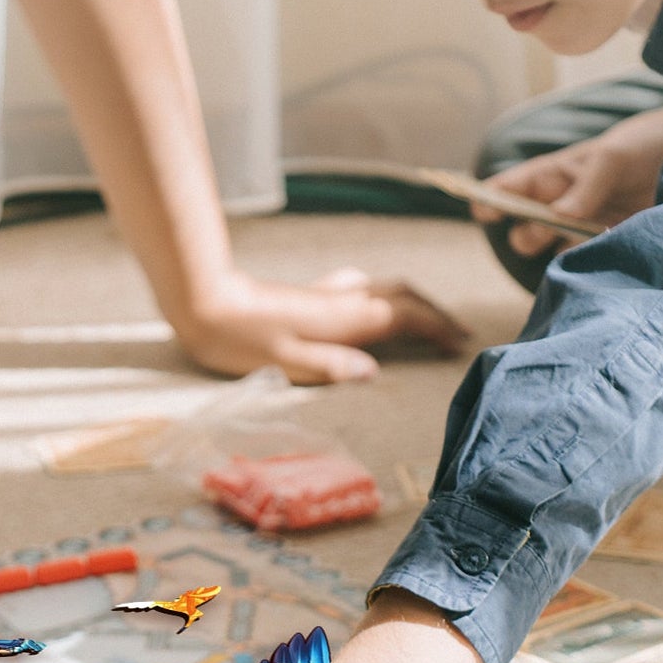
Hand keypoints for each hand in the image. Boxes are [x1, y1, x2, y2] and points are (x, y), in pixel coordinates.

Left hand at [175, 267, 469, 384]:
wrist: (202, 302)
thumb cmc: (239, 338)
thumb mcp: (284, 361)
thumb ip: (330, 367)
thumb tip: (373, 373)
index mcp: (342, 318)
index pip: (404, 316)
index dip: (436, 327)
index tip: (460, 343)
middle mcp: (340, 301)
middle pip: (401, 296)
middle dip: (432, 312)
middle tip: (454, 333)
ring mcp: (325, 295)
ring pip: (382, 290)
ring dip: (409, 303)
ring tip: (425, 323)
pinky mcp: (308, 296)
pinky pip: (359, 291)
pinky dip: (380, 299)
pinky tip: (371, 305)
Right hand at [470, 96, 662, 260]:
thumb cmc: (646, 144)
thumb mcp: (613, 157)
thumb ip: (584, 189)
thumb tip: (556, 220)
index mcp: (555, 175)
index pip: (510, 188)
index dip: (490, 199)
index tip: (483, 211)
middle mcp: (562, 204)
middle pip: (524, 231)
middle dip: (530, 235)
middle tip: (553, 227)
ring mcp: (583, 228)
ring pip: (550, 252)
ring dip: (558, 254)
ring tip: (585, 240)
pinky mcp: (606, 245)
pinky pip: (582, 264)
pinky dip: (584, 267)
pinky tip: (601, 256)